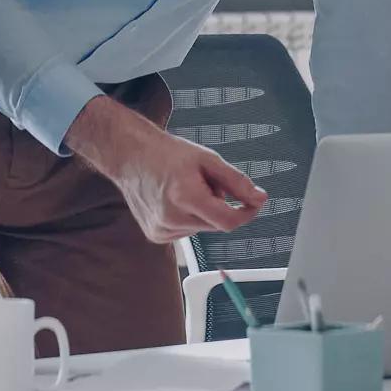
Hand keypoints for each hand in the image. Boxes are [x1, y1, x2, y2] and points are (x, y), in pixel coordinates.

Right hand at [68, 96, 267, 243]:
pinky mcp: (156, 236)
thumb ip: (236, 181)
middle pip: (216, 224)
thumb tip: (259, 199)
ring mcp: (161, 230)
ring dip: (204, 212)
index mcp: (184, 196)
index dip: (246, 213)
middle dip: (220, 206)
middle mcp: (171, 218)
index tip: (254, 202)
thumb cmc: (167, 154)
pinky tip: (175, 201)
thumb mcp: (208, 159)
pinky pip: (188, 231)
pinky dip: (189, 218)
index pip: (228, 221)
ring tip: (186, 189)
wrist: (131, 157)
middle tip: (206, 183)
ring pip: (203, 228)